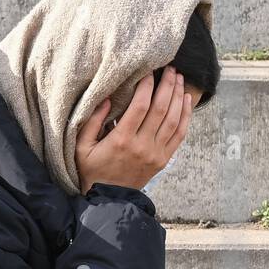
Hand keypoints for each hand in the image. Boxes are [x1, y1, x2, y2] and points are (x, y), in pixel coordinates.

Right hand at [75, 66, 192, 193]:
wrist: (109, 200)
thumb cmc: (92, 170)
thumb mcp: (82, 146)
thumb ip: (92, 121)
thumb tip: (106, 97)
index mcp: (122, 140)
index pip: (140, 106)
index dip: (147, 85)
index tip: (148, 71)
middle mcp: (142, 146)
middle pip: (161, 109)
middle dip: (167, 86)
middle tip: (170, 69)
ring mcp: (156, 154)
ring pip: (173, 120)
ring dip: (178, 97)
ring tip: (179, 79)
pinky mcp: (163, 160)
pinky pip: (179, 135)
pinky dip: (185, 116)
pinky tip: (186, 100)